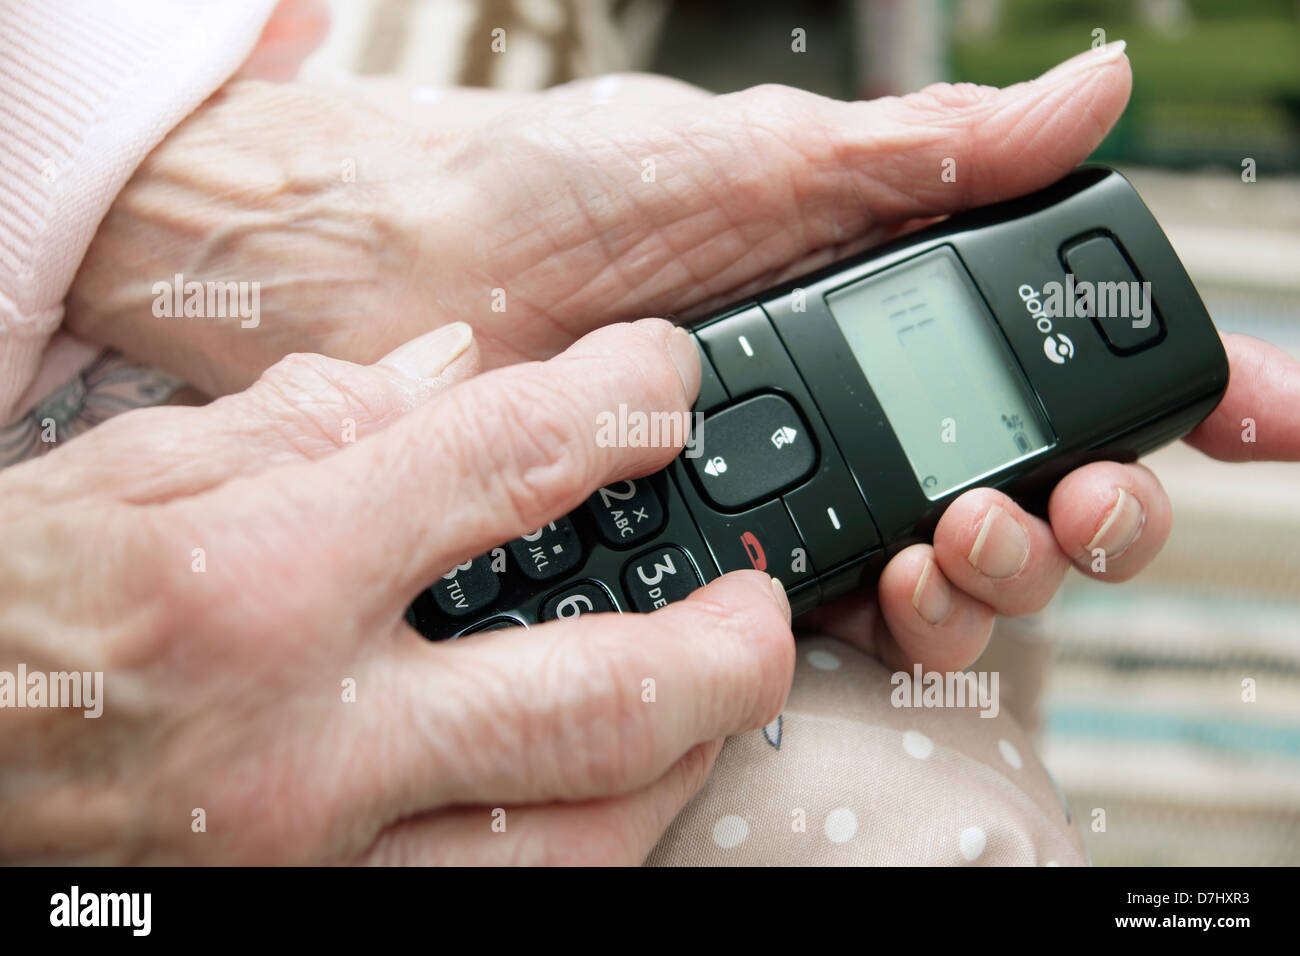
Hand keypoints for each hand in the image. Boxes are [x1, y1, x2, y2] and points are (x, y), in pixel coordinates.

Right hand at [0, 321, 794, 863]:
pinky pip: (495, 895)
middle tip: (760, 601)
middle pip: (602, 697)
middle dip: (727, 642)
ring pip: (579, 839)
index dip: (619, 401)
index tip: (663, 384)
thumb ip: (312, 423)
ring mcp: (315, 858)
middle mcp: (302, 741)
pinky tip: (595, 784)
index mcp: (256, 582)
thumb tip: (458, 381)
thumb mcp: (132, 475)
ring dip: (681, 763)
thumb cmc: (11, 617)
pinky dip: (577, 836)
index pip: (505, 461)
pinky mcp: (312, 917)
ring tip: (708, 697)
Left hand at [65, 43, 1147, 670]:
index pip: (1064, 358)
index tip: (1259, 418)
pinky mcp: (726, 560)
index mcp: (885, 306)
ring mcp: (797, 490)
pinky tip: (889, 593)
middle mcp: (856, 405)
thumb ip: (923, 154)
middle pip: (1035, 488)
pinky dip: (891, 622)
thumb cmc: (560, 196)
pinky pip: (839, 619)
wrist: (408, 275)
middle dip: (1091, 513)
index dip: (1173, 394)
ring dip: (1001, 578)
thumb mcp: (754, 154)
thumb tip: (1089, 85)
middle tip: (1065, 501)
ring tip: (965, 540)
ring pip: (955, 573)